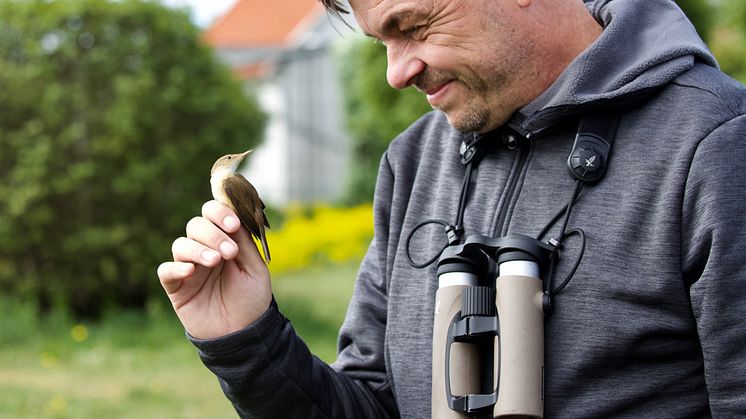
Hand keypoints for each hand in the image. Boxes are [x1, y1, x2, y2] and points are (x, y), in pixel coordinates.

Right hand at [157, 200, 271, 338]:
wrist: (243, 333)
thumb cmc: (251, 299)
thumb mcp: (255, 269)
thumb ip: (243, 243)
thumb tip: (233, 216)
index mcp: (225, 240)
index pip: (215, 214)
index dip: (220, 213)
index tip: (233, 224)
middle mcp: (204, 249)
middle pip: (196, 225)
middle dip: (213, 234)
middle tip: (229, 252)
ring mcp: (188, 267)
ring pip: (181, 244)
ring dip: (198, 249)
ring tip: (215, 261)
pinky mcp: (176, 287)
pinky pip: (166, 270)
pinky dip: (176, 267)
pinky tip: (190, 271)